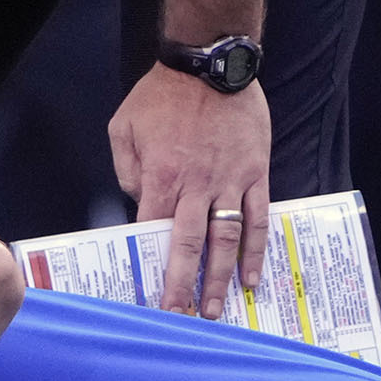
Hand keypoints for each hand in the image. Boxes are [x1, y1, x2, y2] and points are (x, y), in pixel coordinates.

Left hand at [109, 67, 271, 315]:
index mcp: (161, 177)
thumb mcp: (123, 127)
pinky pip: (257, 218)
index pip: (152, 230)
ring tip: (216, 309)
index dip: (149, 261)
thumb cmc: (162, 95)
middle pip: (187, 245)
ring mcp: (229, 182)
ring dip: (221, 277)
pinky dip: (256, 250)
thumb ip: (127, 170)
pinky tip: (254, 277)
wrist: (211, 64)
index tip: (143, 288)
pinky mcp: (255, 174)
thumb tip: (140, 204)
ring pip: (225, 239)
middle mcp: (196, 186)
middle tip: (180, 316)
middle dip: (183, 284)